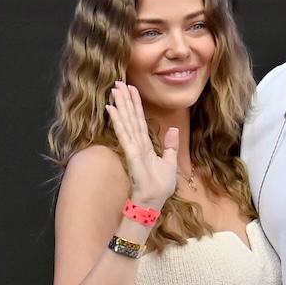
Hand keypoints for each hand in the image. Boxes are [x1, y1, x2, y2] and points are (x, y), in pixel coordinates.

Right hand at [105, 81, 178, 206]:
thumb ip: (170, 145)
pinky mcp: (131, 154)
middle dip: (125, 99)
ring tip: (115, 89)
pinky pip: (124, 134)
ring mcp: (133, 148)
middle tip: (118, 82)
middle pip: (131, 117)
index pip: (139, 120)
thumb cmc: (160, 187)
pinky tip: (112, 109)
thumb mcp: (170, 162)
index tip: (132, 89)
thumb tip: (173, 128)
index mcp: (145, 145)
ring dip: (121, 105)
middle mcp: (137, 143)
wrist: (154, 202)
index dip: (136, 104)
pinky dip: (118, 121)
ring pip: (126, 121)